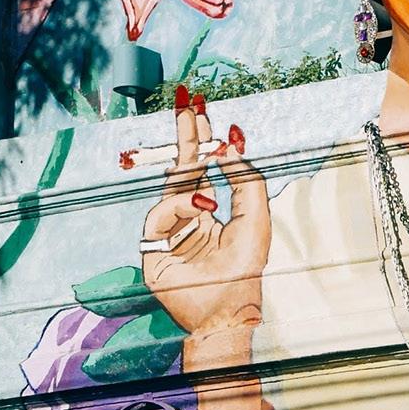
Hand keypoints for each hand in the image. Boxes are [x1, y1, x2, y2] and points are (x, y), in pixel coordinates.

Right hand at [140, 92, 268, 354]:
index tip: (201, 107)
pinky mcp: (152, 248)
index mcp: (207, 211)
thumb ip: (246, 178)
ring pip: (171, 187)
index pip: (200, 167)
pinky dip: (182, 205)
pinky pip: (160, 213)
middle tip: (186, 101)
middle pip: (181, 167)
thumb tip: (232, 142)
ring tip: (210, 165)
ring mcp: (167, 232)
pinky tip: (203, 207)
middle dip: (185, 134)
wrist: (227, 308)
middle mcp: (185, 218)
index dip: (201, 138)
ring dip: (190, 170)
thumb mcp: (255, 217)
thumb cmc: (245, 270)